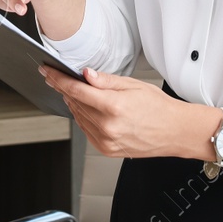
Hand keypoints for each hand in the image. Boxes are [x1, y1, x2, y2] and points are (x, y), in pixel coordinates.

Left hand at [41, 65, 216, 160]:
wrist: (175, 131)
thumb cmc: (159, 107)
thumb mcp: (132, 85)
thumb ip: (105, 80)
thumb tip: (85, 74)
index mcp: (113, 106)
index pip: (76, 90)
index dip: (58, 79)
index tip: (47, 72)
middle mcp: (108, 126)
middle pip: (74, 103)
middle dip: (63, 89)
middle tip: (57, 78)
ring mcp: (107, 140)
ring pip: (78, 117)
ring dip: (72, 103)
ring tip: (73, 91)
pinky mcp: (107, 149)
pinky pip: (86, 130)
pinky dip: (82, 118)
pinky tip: (85, 109)